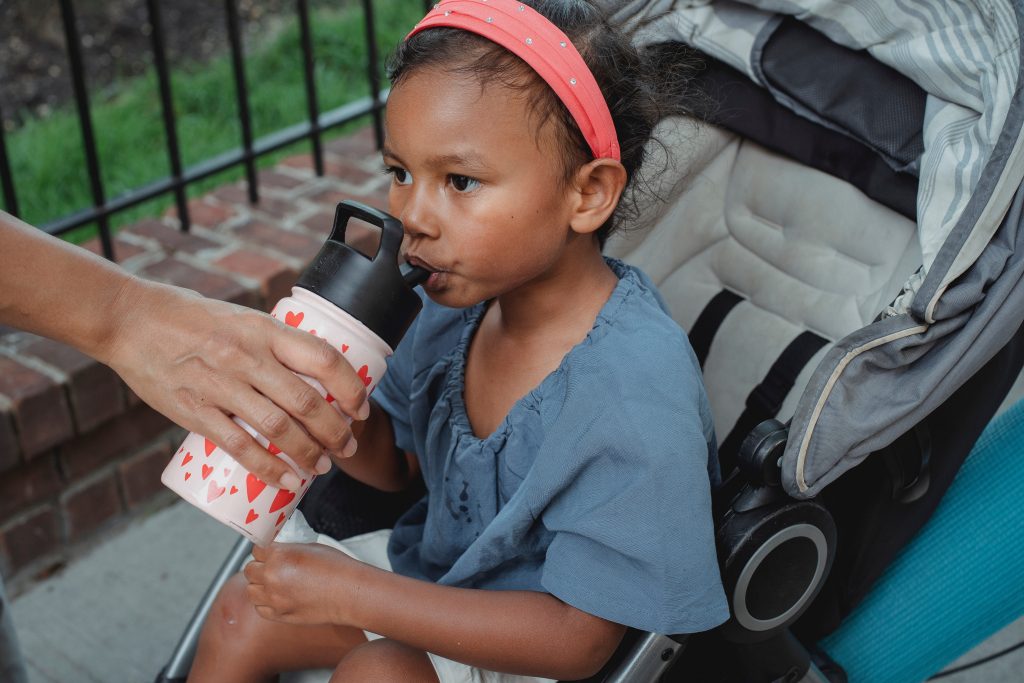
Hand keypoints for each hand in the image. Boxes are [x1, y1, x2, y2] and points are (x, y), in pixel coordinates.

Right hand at [100, 278, 369, 489]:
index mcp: (265, 330)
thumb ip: (273, 345)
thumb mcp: (242, 319)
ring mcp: (220, 384)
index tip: (362, 410)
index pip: (324, 359)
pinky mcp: (194, 410)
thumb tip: (312, 375)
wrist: (130, 321)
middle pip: (307, 402)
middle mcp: (247, 356)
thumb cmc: (190, 318)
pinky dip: (269, 468)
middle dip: (336, 432)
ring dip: (309, 453)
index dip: (352, 389)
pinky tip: (288, 481)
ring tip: (322, 467)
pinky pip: (239, 446)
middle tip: (347, 448)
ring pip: (278, 428)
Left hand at [245, 541, 359, 624]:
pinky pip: (260, 608)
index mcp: (279, 556)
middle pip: (249, 570)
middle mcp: (271, 577)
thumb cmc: (336, 568)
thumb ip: (288, 550)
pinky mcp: (279, 615)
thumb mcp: (309, 548)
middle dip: (259, 567)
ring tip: (274, 583)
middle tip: (272, 566)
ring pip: (251, 590)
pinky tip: (278, 597)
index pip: (256, 550)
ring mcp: (274, 598)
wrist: (348, 593)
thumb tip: (277, 552)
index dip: (264, 550)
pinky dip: (265, 602)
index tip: (269, 552)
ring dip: (259, 585)